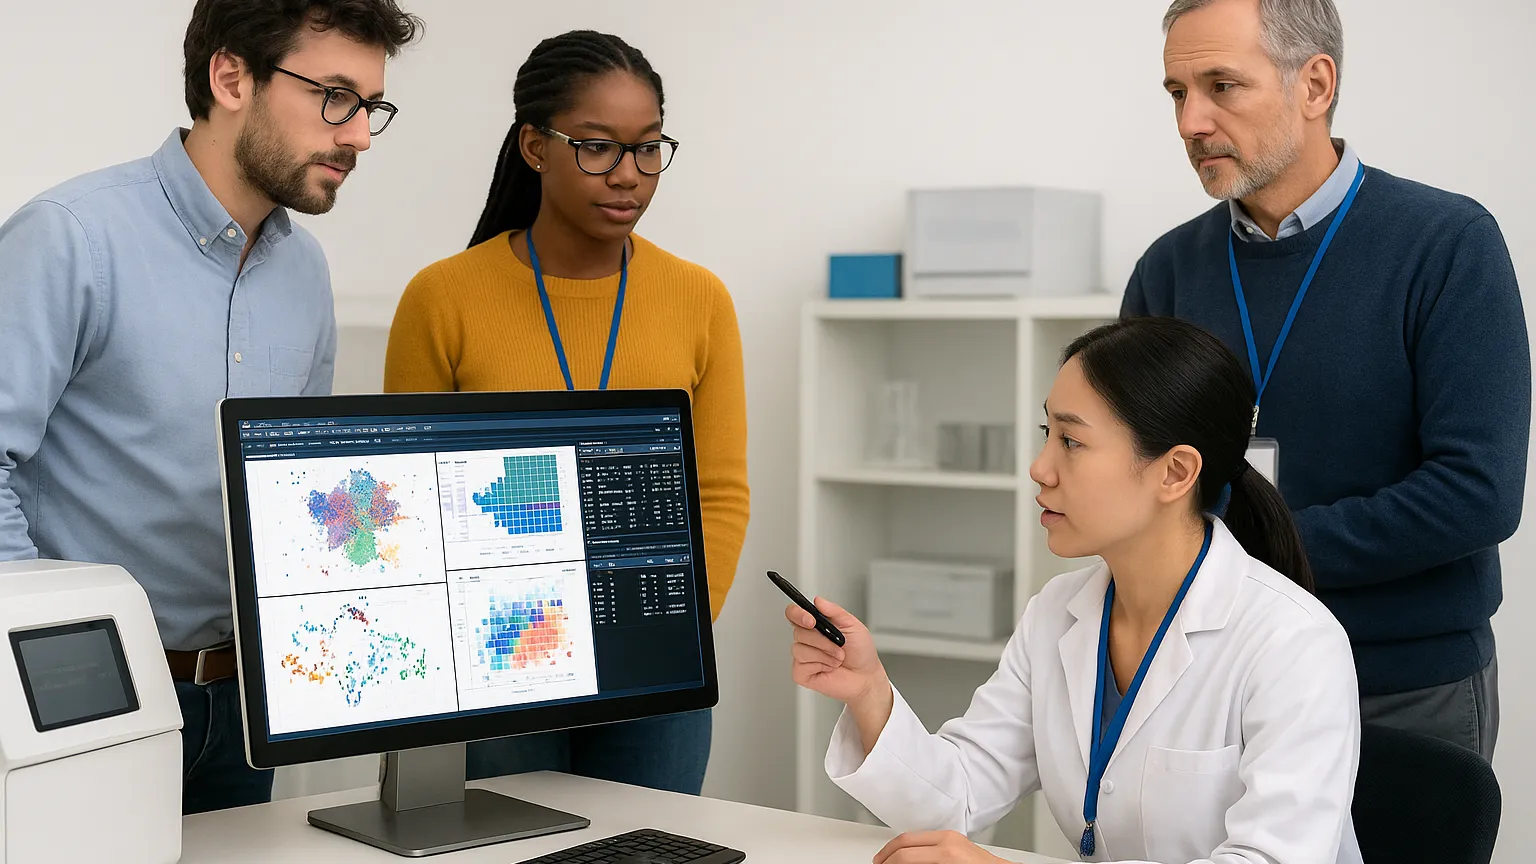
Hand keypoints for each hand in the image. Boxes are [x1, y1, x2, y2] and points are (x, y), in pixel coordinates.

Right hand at [785, 596, 884, 704]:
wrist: (866, 677)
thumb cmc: (861, 653)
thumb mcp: (853, 625)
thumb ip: (835, 611)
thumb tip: (818, 601)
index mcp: (815, 625)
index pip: (794, 613)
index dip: (797, 614)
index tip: (811, 620)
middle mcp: (807, 639)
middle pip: (798, 632)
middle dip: (822, 640)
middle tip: (839, 645)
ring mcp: (803, 656)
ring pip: (800, 649)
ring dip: (824, 654)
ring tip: (837, 659)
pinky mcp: (801, 673)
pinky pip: (801, 665)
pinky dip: (820, 665)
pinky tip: (829, 668)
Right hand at [874, 831, 1007, 863]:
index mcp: (946, 853)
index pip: (904, 855)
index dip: (888, 862)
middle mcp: (948, 840)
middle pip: (906, 839)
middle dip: (888, 851)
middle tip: (879, 862)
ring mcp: (953, 836)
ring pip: (915, 835)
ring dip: (899, 846)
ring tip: (890, 858)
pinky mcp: (956, 837)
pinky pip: (926, 837)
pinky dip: (912, 844)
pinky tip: (908, 853)